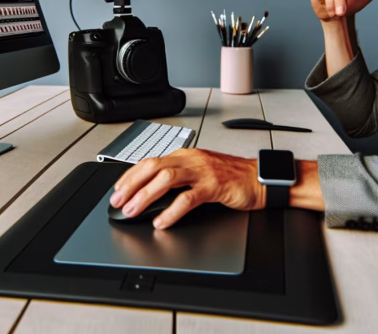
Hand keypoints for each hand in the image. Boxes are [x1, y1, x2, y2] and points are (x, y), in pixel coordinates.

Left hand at [109, 149, 264, 228]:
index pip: (150, 161)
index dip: (131, 175)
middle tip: (117, 201)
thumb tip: (153, 193)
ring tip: (133, 210)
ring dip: (145, 196)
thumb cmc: (231, 177)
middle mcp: (191, 159)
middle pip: (153, 167)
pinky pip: (188, 198)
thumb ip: (179, 179)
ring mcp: (202, 171)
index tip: (118, 189)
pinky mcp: (214, 186)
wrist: (259, 179)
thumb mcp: (200, 172)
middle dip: (131, 184)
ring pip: (166, 179)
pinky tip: (162, 221)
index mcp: (185, 155)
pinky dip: (171, 211)